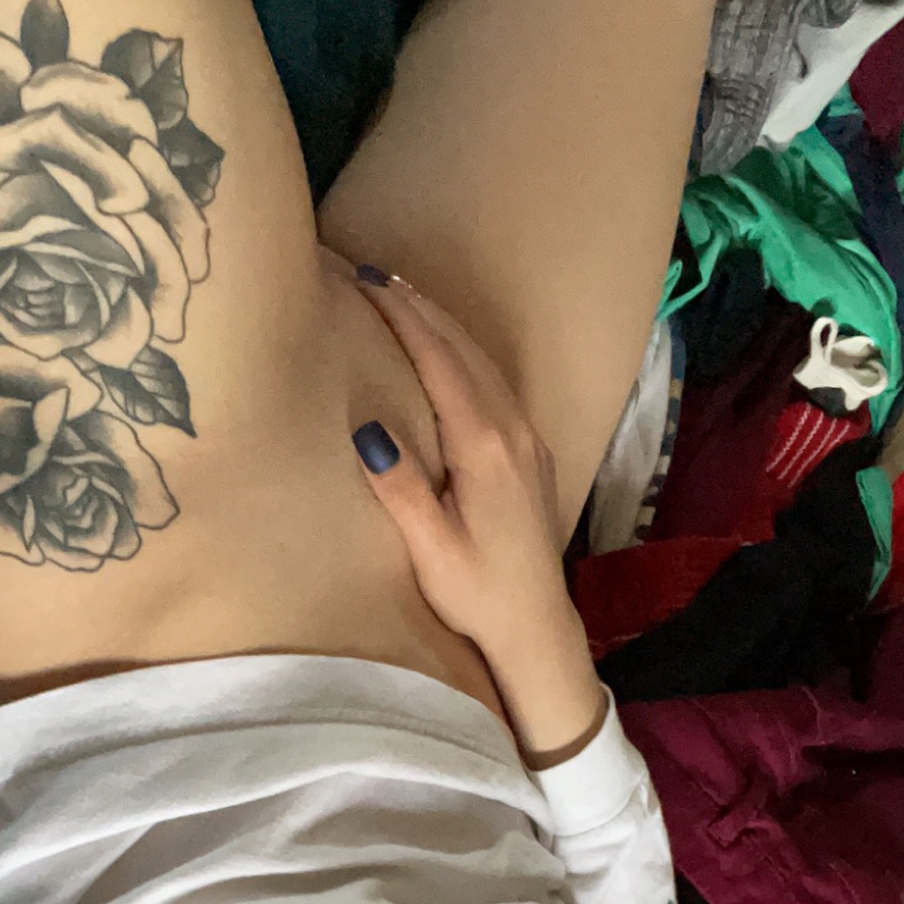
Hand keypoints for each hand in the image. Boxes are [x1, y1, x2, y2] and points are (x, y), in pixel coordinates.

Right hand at [352, 271, 604, 766]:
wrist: (537, 627)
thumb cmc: (478, 594)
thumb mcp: (431, 549)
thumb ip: (400, 488)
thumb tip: (367, 427)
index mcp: (485, 447)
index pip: (440, 361)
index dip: (402, 317)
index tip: (366, 283)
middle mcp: (512, 431)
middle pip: (463, 350)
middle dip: (419, 308)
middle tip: (374, 275)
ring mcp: (527, 439)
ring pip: (482, 362)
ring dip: (442, 326)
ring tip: (403, 299)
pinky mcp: (530, 453)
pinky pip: (494, 382)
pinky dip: (463, 354)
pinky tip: (445, 352)